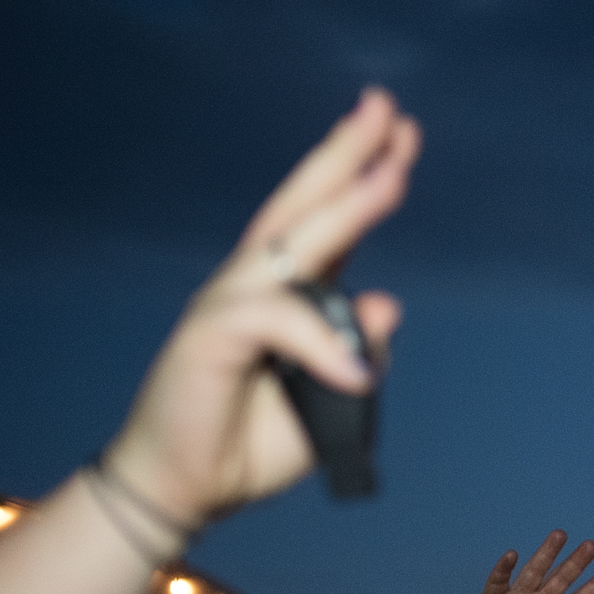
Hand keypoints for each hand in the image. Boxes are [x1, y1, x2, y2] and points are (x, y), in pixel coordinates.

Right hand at [99, 89, 417, 529]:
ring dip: (344, 206)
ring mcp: (230, 302)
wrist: (191, 485)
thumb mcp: (338, 399)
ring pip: (292, 242)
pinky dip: (323, 345)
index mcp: (289, 294)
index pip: (331, 222)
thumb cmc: (256, 439)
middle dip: (348, 154)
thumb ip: (362, 353)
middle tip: (387, 108)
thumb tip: (386, 301)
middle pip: (305, 206)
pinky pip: (278, 320)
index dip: (364, 176)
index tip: (402, 137)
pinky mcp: (211, 333)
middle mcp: (258, 284)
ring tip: (392, 176)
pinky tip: (356, 376)